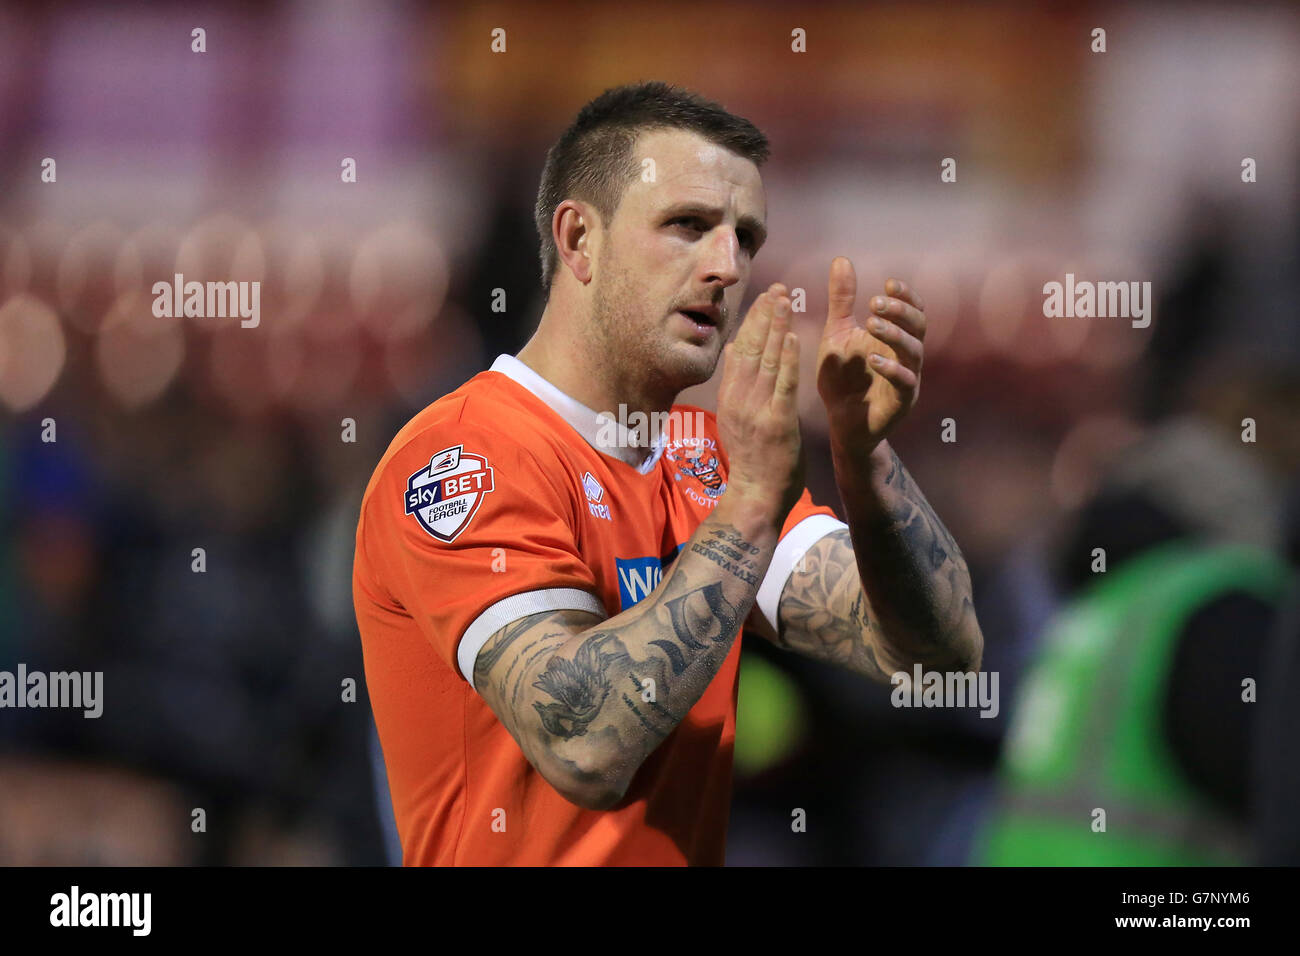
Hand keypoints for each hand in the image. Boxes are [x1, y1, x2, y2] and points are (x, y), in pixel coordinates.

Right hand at [717, 283, 804, 519]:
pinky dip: (787, 359)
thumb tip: (731, 346)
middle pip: (751, 348)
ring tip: (785, 300)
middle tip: (777, 288)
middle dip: (764, 316)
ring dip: (776, 328)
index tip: (764, 297)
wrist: (754, 496)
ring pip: (767, 360)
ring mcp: (757, 409)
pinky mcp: (777, 422)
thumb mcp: (734, 417)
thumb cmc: (751, 460)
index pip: (740, 349)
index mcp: (730, 396)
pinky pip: (783, 384)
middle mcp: (739, 398)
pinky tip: (792, 336)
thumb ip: (735, 382)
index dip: (752, 321)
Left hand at [816, 257, 925, 450]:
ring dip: (895, 335)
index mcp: (895, 337)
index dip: (906, 296)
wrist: (840, 424)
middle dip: (901, 312)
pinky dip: (891, 369)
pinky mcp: (901, 403)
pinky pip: (905, 383)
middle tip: (875, 303)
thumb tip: (842, 259)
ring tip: (871, 324)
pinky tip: (872, 359)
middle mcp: (907, 356)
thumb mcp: (837, 333)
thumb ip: (842, 300)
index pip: (913, 310)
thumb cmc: (843, 378)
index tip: (888, 284)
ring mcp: (908, 379)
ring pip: (914, 352)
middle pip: (919, 326)